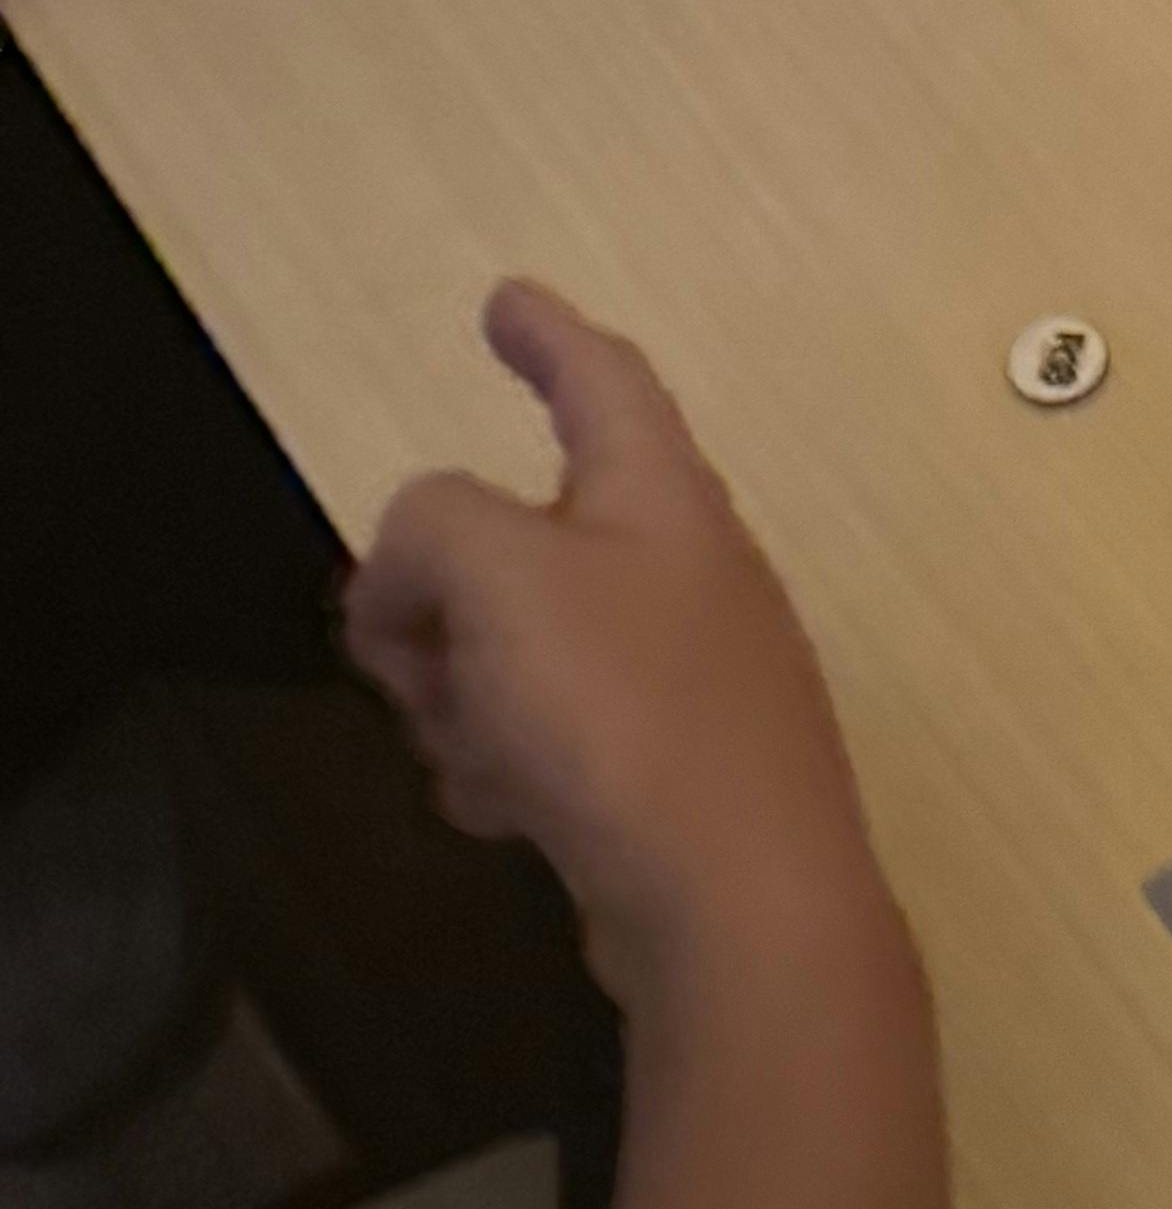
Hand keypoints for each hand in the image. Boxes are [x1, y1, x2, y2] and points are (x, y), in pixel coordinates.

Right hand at [347, 286, 895, 1007]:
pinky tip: (510, 814)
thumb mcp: (499, 576)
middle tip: (396, 647)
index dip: (548, 336)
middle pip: (520, 539)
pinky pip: (542, 743)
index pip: (603, 382)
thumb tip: (415, 580)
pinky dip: (503, 769)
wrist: (737, 908)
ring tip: (473, 747)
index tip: (505, 300)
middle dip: (437, 593)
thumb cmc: (628, 715)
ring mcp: (679, 680)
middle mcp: (683, 574)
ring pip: (513, 652)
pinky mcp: (660, 777)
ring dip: (459, 695)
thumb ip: (431, 527)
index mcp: (663, 498)